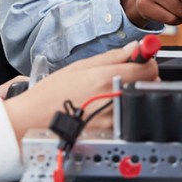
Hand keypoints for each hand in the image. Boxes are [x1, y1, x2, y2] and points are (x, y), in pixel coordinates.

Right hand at [2, 43, 157, 143]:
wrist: (32, 123)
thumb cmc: (51, 94)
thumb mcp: (79, 67)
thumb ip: (112, 57)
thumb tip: (135, 47)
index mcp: (107, 78)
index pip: (149, 68)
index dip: (147, 62)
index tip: (141, 61)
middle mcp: (114, 99)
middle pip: (149, 85)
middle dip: (141, 78)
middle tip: (124, 77)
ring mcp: (114, 119)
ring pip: (139, 101)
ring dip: (132, 95)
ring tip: (110, 95)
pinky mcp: (111, 134)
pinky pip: (129, 118)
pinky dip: (123, 112)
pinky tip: (105, 110)